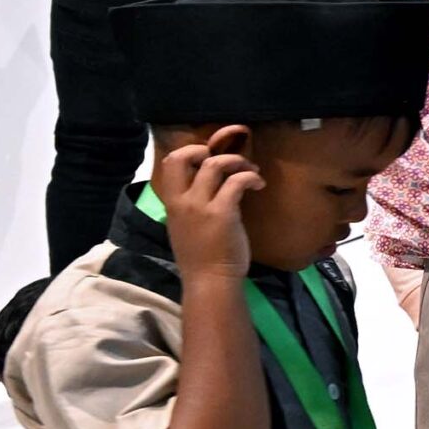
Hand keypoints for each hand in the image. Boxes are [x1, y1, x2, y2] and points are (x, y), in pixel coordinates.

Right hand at [155, 128, 263, 281]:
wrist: (209, 280)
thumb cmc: (202, 257)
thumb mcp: (186, 226)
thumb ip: (191, 205)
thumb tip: (209, 184)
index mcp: (172, 203)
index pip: (169, 163)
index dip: (189, 151)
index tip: (209, 156)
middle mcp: (182, 201)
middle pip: (181, 157)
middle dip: (203, 148)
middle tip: (226, 158)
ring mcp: (200, 206)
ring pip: (214, 164)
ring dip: (237, 161)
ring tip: (251, 170)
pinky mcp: (222, 212)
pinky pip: (237, 181)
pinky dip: (251, 177)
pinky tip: (259, 185)